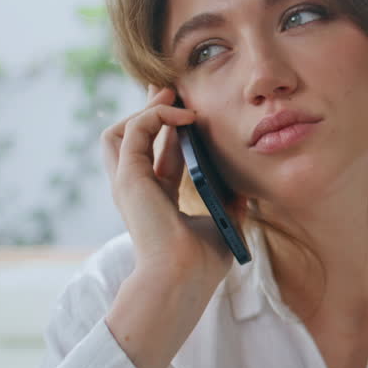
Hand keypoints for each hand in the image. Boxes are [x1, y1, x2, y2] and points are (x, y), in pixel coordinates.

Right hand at [101, 85, 246, 284]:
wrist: (183, 278)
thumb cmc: (201, 262)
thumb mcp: (223, 221)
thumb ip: (229, 199)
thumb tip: (246, 185)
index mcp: (157, 199)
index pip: (159, 153)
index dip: (172, 128)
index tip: (192, 111)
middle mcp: (138, 188)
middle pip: (132, 136)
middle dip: (150, 108)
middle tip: (171, 89)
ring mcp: (128, 182)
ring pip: (121, 130)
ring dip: (147, 109)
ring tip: (173, 97)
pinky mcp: (128, 176)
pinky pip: (134, 129)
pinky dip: (156, 115)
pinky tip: (184, 116)